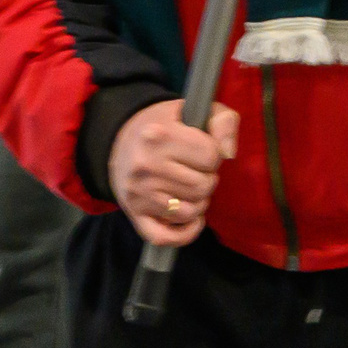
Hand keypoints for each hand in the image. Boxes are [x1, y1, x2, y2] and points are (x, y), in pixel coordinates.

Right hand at [109, 98, 239, 247]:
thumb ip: (223, 121)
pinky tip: (192, 220)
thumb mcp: (194, 110)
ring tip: (191, 188)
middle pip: (203, 186)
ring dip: (199, 203)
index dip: (213, 155)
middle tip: (195, 170)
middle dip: (207, 179)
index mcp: (160, 135)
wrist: (119, 140)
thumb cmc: (164, 126)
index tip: (202, 150)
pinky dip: (185, 233)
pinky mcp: (135, 214)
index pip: (211, 156)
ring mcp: (139, 193)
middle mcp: (146, 165)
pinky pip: (166, 237)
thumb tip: (228, 153)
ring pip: (190, 212)